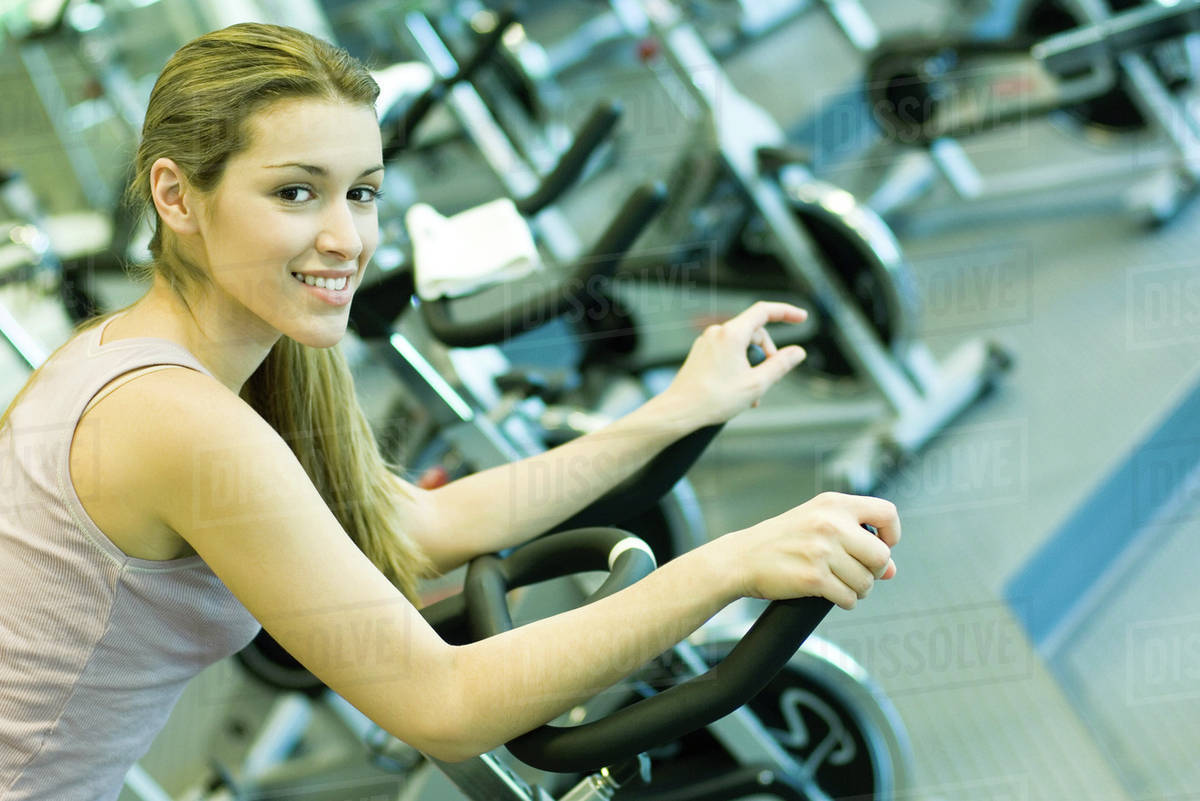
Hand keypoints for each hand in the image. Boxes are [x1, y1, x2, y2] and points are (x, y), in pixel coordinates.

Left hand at [662, 301, 807, 427]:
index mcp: (731, 334)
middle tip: (769, 379)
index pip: (764, 311)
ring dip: (753, 364)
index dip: (786, 312)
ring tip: (752, 392)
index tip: (801, 318)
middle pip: (754, 332)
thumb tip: (797, 352)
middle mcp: (717, 333)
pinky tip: (739, 390)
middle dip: (767, 353)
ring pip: (741, 345)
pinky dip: (739, 366)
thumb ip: (780, 365)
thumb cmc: (713, 399)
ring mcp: (707, 342)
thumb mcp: (756, 384)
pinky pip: (727, 353)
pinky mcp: (701, 354)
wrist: (679, 411)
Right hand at [718, 492, 900, 610]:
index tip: (881, 546)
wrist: (741, 558)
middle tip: (856, 573)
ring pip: (866, 582)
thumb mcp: (817, 525)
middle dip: (874, 571)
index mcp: (834, 504)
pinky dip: (845, 601)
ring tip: (839, 584)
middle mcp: (830, 524)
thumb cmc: (780, 541)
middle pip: (881, 556)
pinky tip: (830, 594)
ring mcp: (822, 551)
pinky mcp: (814, 579)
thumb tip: (892, 569)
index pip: (887, 513)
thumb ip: (855, 539)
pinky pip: (849, 598)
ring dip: (858, 589)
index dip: (892, 534)